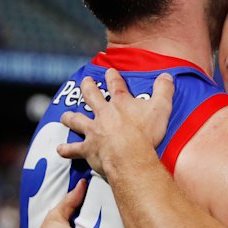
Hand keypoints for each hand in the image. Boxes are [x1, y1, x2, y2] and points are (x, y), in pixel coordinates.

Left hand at [57, 69, 174, 178]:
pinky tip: (60, 150)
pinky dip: (67, 150)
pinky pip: (74, 150)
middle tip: (85, 82)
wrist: (129, 156)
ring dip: (70, 118)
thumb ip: (164, 91)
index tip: (110, 72)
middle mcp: (104, 114)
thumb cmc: (145, 134)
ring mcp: (94, 131)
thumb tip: (167, 76)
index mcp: (120, 103)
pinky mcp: (89, 149)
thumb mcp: (161, 108)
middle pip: (91, 96)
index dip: (112, 77)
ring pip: (77, 121)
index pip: (115, 84)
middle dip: (88, 87)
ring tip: (66, 117)